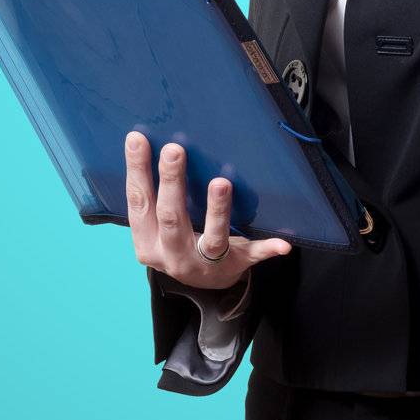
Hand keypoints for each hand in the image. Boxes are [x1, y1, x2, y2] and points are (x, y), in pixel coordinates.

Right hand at [123, 131, 292, 290]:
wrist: (205, 281)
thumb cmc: (179, 240)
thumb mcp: (158, 226)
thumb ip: (154, 196)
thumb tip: (147, 143)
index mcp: (148, 242)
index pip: (139, 203)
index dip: (137, 171)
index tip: (137, 139)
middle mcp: (172, 256)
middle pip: (171, 218)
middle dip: (172, 183)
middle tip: (175, 150)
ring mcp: (205, 264)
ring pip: (212, 238)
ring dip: (217, 211)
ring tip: (221, 183)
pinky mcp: (236, 266)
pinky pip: (252, 256)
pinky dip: (266, 249)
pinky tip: (282, 243)